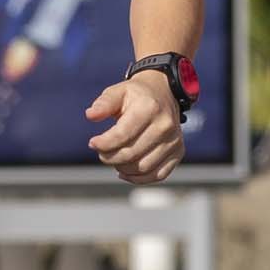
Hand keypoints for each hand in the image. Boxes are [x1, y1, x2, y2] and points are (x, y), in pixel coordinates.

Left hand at [86, 70, 184, 184]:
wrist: (164, 93)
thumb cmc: (136, 95)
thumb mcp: (118, 92)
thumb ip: (103, 104)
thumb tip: (91, 115)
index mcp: (149, 108)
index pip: (122, 135)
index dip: (103, 144)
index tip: (93, 143)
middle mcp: (165, 125)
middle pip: (131, 154)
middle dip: (110, 157)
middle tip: (102, 153)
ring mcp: (174, 140)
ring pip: (143, 168)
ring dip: (122, 169)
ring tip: (114, 159)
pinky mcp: (178, 152)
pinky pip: (158, 175)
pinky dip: (139, 178)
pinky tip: (126, 172)